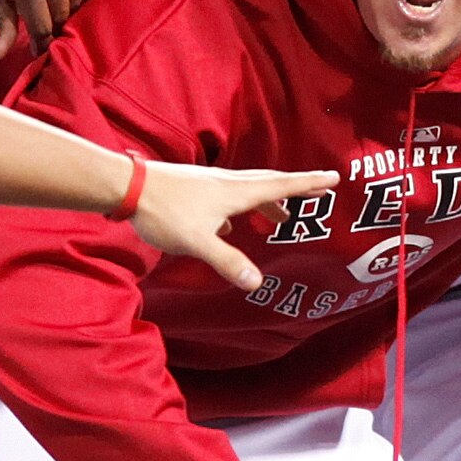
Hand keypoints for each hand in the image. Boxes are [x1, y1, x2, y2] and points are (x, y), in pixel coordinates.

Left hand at [0, 0, 100, 41]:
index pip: (42, 27)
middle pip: (63, 15)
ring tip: (57, 4)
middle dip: (54, 23)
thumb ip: (2, 22)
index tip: (41, 49)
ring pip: (78, 0)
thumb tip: (0, 56)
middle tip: (48, 23)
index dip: (42, 42)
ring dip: (68, 6)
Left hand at [118, 158, 343, 292]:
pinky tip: (229, 225)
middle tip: (316, 194)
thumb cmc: (165, 212)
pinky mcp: (194, 189)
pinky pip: (228, 197)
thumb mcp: (198, 242)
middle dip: (293, 190)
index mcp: (236, 192)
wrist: (127, 187)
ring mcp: (210, 184)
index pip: (281, 186)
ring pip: (247, 190)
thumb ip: (228, 261)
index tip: (333, 178)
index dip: (308, 184)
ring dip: (266, 201)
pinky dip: (240, 207)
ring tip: (276, 218)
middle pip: (268, 183)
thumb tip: (257, 283)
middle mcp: (227, 183)